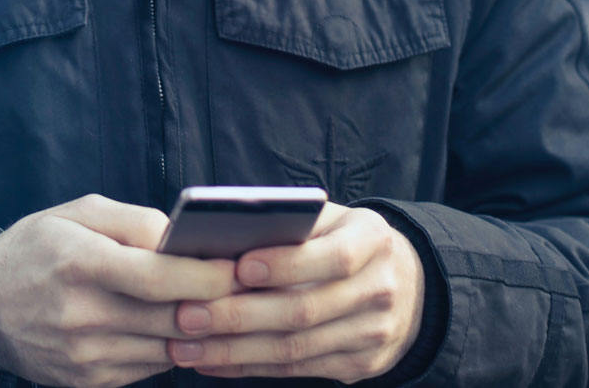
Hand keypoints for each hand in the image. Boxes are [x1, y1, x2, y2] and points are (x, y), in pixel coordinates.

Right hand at [0, 194, 236, 387]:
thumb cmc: (36, 248)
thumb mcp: (78, 213)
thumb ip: (134, 221)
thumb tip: (184, 240)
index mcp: (80, 263)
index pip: (157, 277)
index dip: (204, 276)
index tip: (235, 268)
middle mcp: (81, 315)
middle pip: (170, 317)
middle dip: (213, 304)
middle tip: (240, 287)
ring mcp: (84, 355)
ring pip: (166, 347)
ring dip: (194, 329)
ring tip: (210, 305)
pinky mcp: (87, 381)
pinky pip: (147, 367)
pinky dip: (166, 346)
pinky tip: (169, 325)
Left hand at [165, 202, 424, 381]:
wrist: (404, 283)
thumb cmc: (343, 239)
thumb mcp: (328, 218)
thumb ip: (288, 222)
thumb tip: (220, 235)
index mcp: (373, 239)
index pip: (333, 257)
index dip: (285, 264)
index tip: (237, 266)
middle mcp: (380, 288)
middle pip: (305, 310)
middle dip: (239, 316)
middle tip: (186, 314)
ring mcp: (373, 333)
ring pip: (295, 348)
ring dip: (233, 350)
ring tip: (185, 345)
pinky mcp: (360, 365)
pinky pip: (297, 368)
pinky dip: (249, 367)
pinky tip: (211, 360)